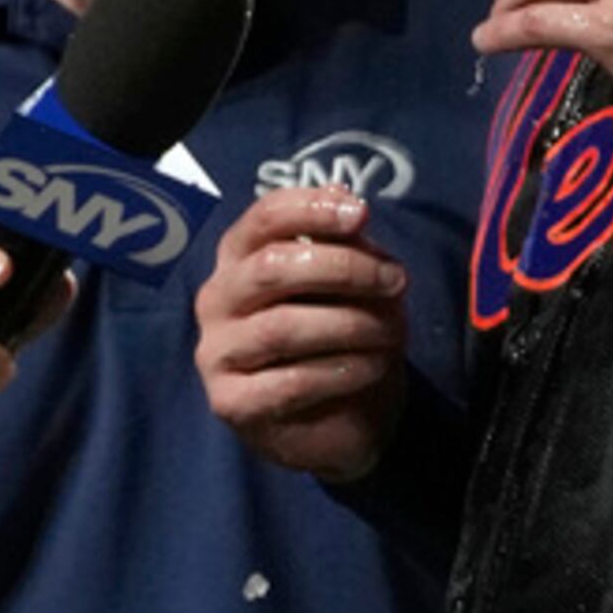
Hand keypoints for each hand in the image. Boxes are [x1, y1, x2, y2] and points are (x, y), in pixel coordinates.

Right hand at [195, 188, 409, 480]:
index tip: (361, 214)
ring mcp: (217, 352)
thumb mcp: (350, 286)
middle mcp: (218, 299)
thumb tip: (341, 193)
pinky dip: (341, 372)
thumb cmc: (341, 337)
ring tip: (391, 332)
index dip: (311, 209)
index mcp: (240, 258)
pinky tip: (372, 368)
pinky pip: (289, 382)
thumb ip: (343, 243)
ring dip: (351, 325)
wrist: (341, 419)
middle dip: (343, 268)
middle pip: (271, 268)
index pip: (263, 218)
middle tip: (395, 281)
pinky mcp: (232, 402)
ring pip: (282, 327)